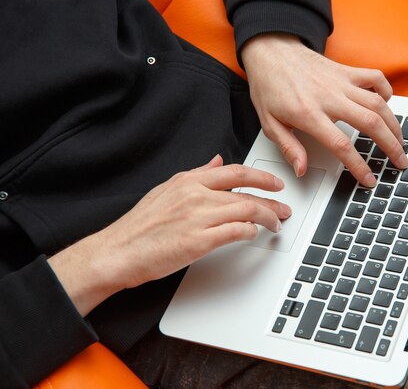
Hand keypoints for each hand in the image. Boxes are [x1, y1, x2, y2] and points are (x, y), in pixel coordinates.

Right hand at [48, 155, 290, 315]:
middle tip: (284, 208)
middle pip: (246, 194)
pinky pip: (236, 232)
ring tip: (276, 224)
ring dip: (267, 218)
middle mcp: (196, 195)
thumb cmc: (139, 226)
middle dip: (272, 200)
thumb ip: (195, 174)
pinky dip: (251, 232)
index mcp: (189, 181)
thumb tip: (216, 160)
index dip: (261, 178)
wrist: (118, 251)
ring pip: (247, 211)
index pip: (235, 172)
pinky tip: (254, 235)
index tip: (275, 185)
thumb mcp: (166, 189)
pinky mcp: (199, 241)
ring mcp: (199, 217)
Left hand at [241, 34, 407, 186]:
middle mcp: (329, 97)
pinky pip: (375, 78)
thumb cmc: (269, 86)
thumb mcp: (269, 123)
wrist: (271, 51)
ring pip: (378, 103)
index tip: (369, 179)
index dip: (359, 166)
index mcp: (309, 114)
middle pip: (370, 124)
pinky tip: (387, 105)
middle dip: (391, 146)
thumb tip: (301, 170)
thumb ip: (288, 148)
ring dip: (394, 124)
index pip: (341, 145)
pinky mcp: (346, 70)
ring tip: (401, 141)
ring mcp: (341, 82)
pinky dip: (386, 91)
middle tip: (400, 162)